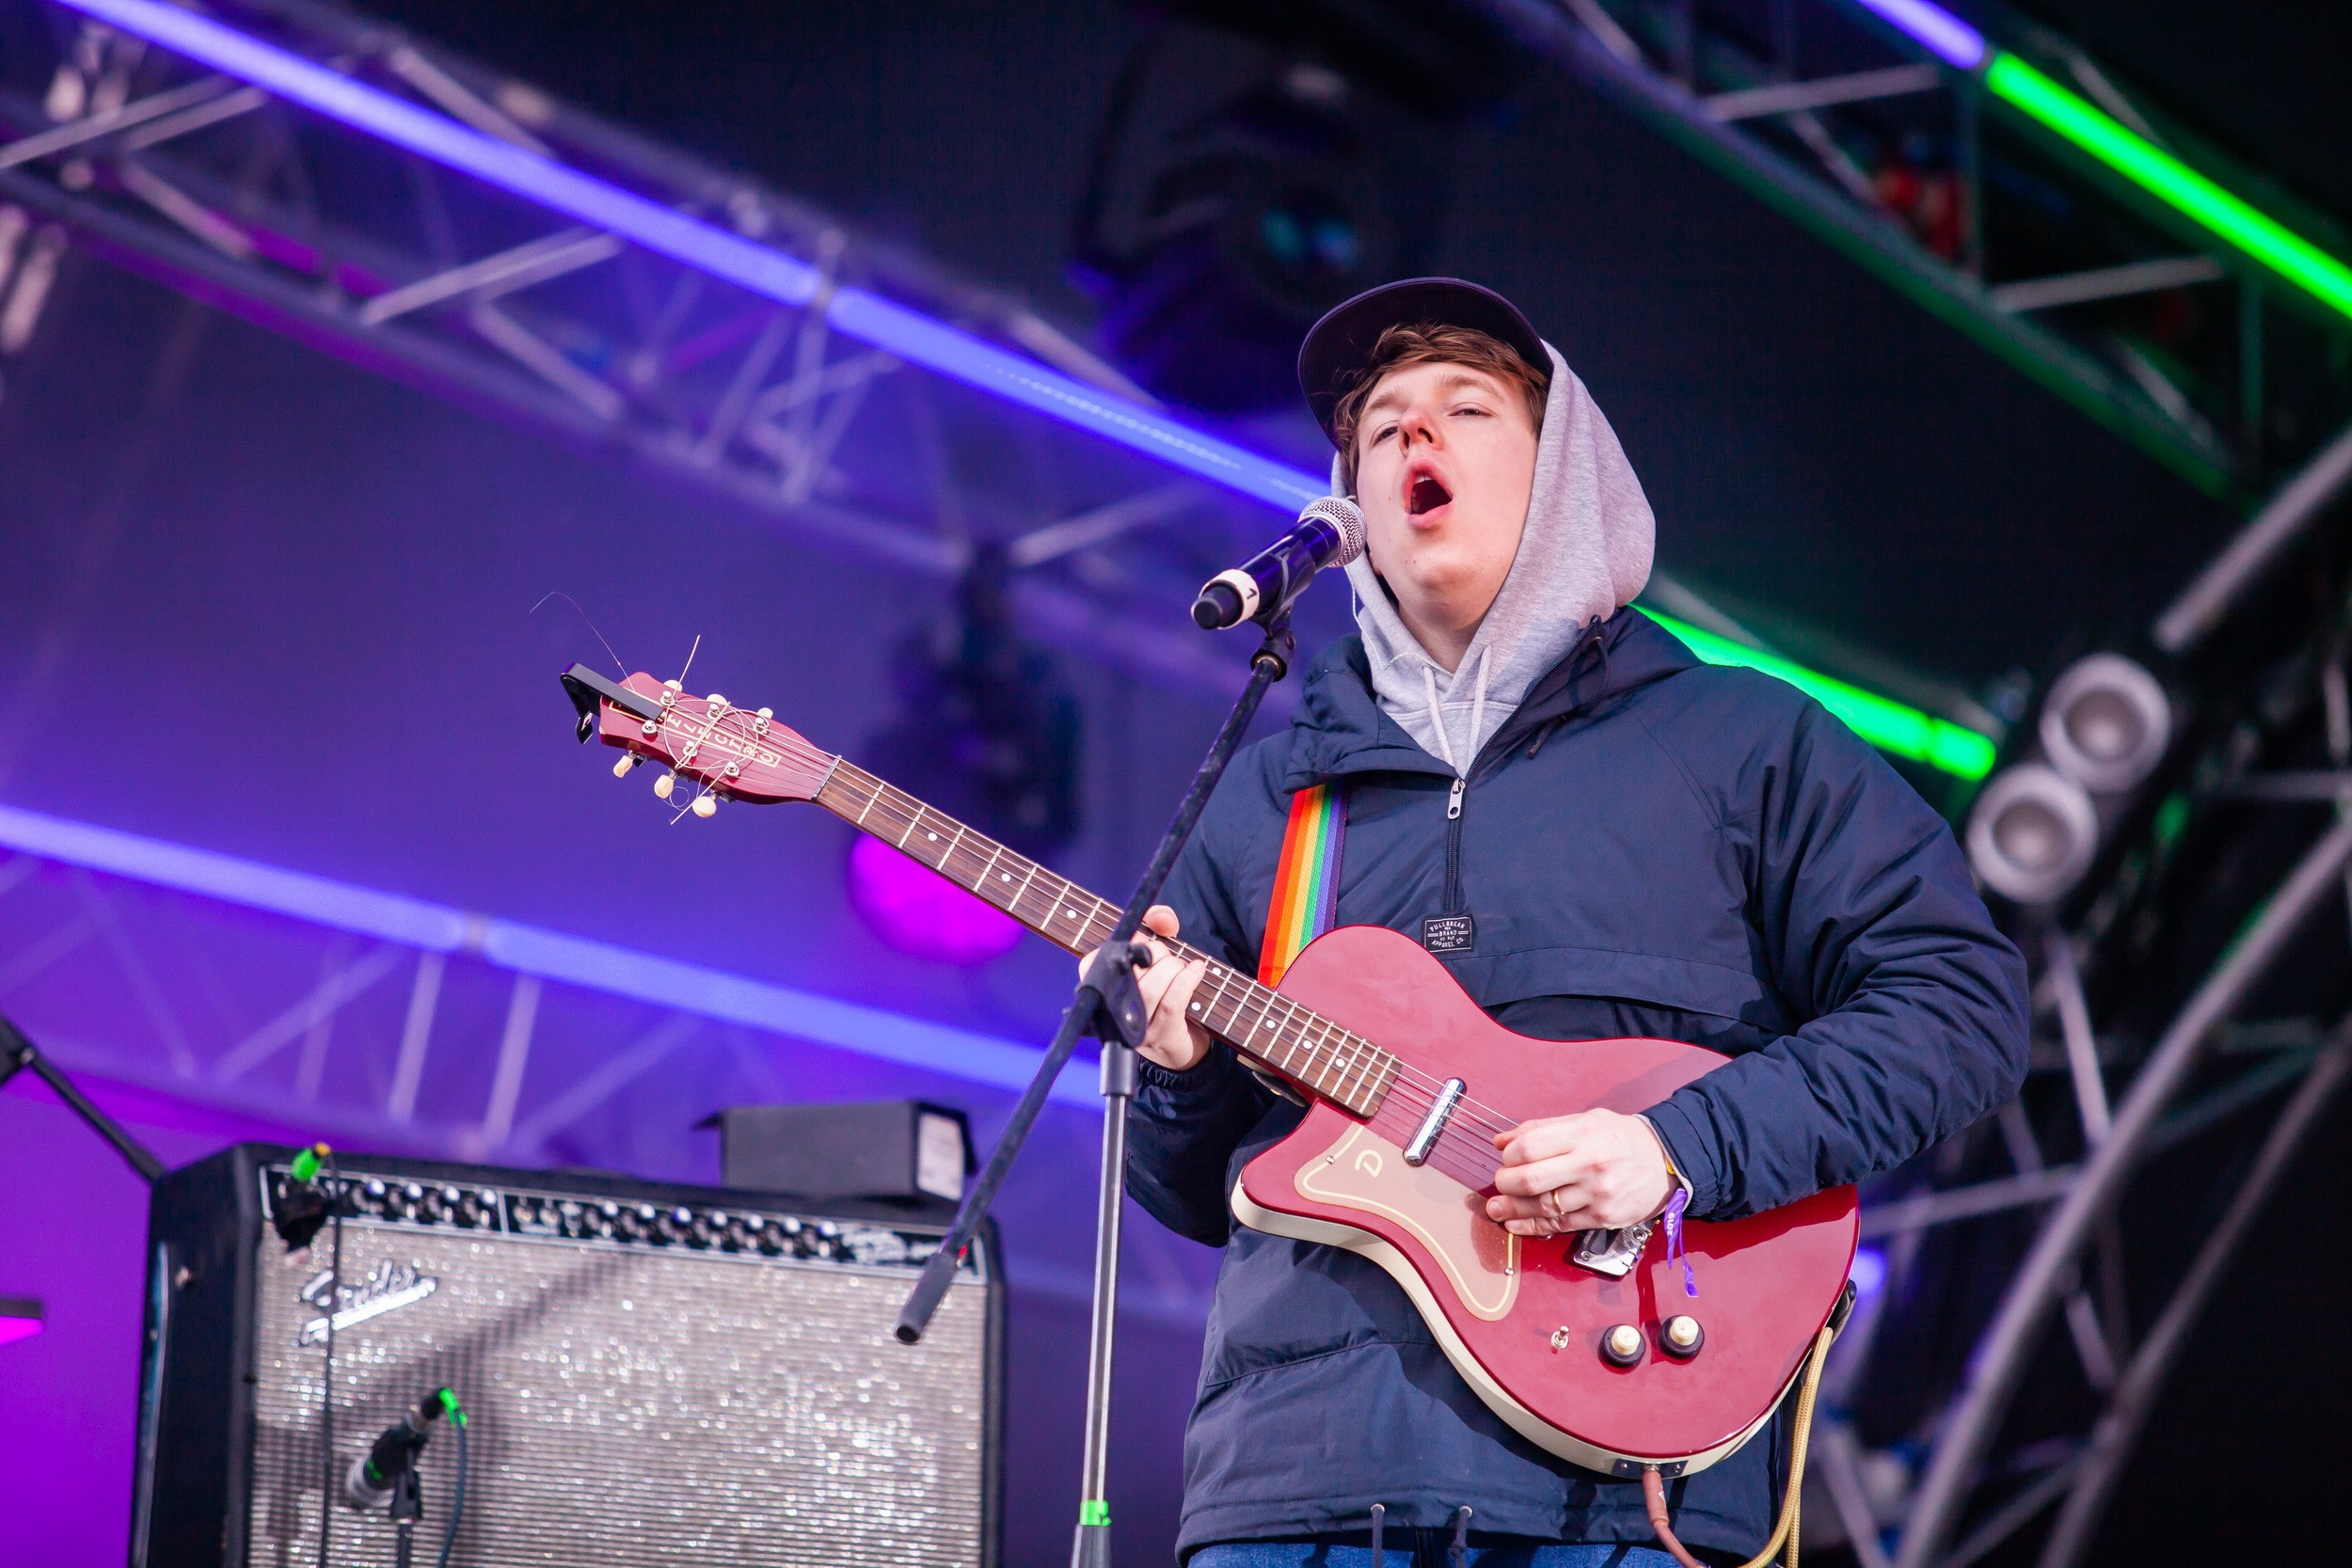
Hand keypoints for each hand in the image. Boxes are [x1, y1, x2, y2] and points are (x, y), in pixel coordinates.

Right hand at [1077, 905, 1210, 1072]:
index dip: (1115, 946)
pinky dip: (1187, 980)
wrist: (1182, 1043)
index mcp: (1102, 990)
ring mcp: (1136, 1028)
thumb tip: (1160, 916)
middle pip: (1128, 971)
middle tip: (1168, 959)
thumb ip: (1158, 924)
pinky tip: (1196, 970)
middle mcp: (1113, 1013)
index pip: (1090, 963)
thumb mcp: (1158, 954)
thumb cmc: (1167, 991)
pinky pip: (1172, 1002)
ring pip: (1151, 987)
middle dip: (1155, 953)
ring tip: (1182, 968)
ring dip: (1172, 968)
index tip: (1138, 942)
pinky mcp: (1161, 1036)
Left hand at [1485, 1109, 1672, 1235]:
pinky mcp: (1603, 1218)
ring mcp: (1597, 1194)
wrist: (1665, 1162)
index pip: (1529, 1147)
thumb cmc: (1620, 1138)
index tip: (1505, 1158)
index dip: (1508, 1156)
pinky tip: (1516, 1224)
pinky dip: (1532, 1227)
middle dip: (1504, 1184)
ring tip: (1496, 1209)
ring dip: (1512, 1210)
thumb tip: (1500, 1141)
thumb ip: (1540, 1128)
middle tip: (1499, 1184)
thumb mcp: (1584, 1120)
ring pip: (1542, 1207)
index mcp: (1582, 1134)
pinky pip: (1559, 1226)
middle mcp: (1589, 1164)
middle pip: (1530, 1180)